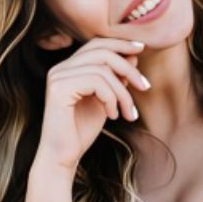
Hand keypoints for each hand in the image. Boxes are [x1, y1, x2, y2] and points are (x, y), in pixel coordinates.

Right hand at [36, 37, 149, 171]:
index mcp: (68, 68)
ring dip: (123, 92)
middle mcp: (59, 68)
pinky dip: (111, 98)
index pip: (96, 44)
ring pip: (102, 69)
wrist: (62, 157)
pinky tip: (112, 116)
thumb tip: (132, 55)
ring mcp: (57, 77)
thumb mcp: (106, 100)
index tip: (141, 50)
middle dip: (128, 68)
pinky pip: (96, 82)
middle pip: (102, 52)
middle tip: (145, 87)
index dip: (120, 43)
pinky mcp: (59, 89)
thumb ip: (115, 79)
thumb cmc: (82, 131)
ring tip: (128, 113)